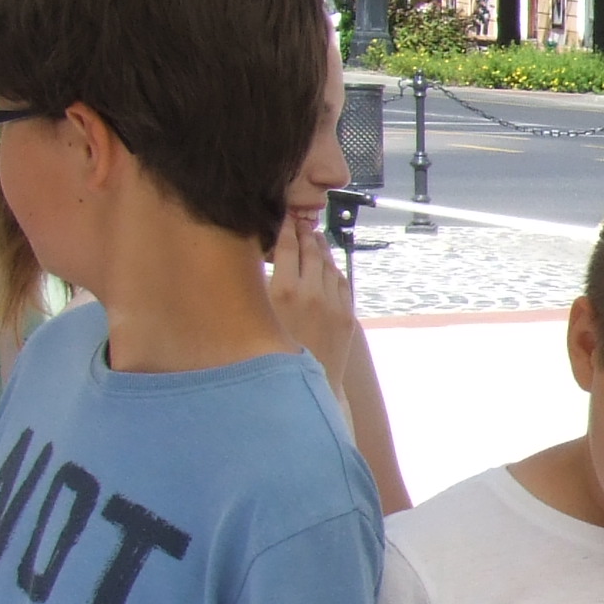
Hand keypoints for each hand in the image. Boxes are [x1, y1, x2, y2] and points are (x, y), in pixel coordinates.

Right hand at [265, 208, 356, 372]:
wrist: (303, 387)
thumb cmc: (270, 354)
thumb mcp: (256, 316)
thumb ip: (259, 286)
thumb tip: (261, 258)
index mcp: (283, 291)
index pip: (288, 246)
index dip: (287, 228)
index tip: (284, 216)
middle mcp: (311, 294)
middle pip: (311, 251)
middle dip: (305, 233)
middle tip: (300, 221)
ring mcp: (333, 305)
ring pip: (329, 265)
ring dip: (322, 249)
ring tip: (315, 237)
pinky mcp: (347, 317)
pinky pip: (342, 284)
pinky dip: (334, 270)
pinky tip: (328, 265)